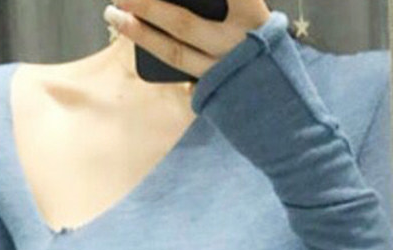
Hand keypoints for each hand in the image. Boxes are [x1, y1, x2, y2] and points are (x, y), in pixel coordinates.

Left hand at [103, 0, 271, 79]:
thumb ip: (227, 5)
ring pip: (174, 52)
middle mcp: (236, 43)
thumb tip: (162, 2)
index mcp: (252, 14)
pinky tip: (133, 33)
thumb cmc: (257, 41)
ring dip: (140, 33)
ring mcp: (221, 70)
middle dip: (149, 7)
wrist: (278, 96)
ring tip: (114, 15)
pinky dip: (153, 48)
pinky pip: (176, 69)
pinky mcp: (210, 87)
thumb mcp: (249, 15)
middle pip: (183, 24)